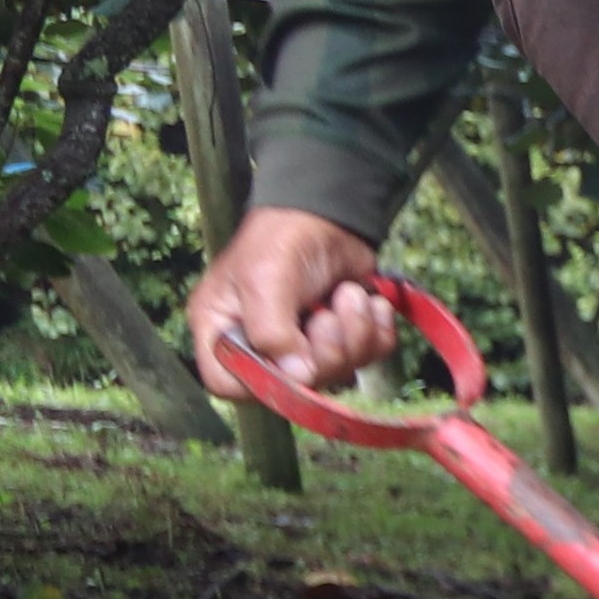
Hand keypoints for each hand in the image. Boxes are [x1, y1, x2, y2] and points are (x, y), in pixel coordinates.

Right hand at [184, 208, 392, 401]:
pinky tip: (368, 302)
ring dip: (355, 334)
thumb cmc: (283, 238)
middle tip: (329, 313)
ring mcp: (303, 344)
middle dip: (326, 351)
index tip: (291, 358)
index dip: (261, 383)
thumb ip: (272, 331)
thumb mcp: (265, 279)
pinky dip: (376, 331)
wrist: (330, 213)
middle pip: (294, 386)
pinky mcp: (341, 338)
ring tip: (349, 296)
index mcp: (222, 330)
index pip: (227, 384)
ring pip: (338, 373)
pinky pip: (368, 358)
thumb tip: (298, 377)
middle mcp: (260, 344)